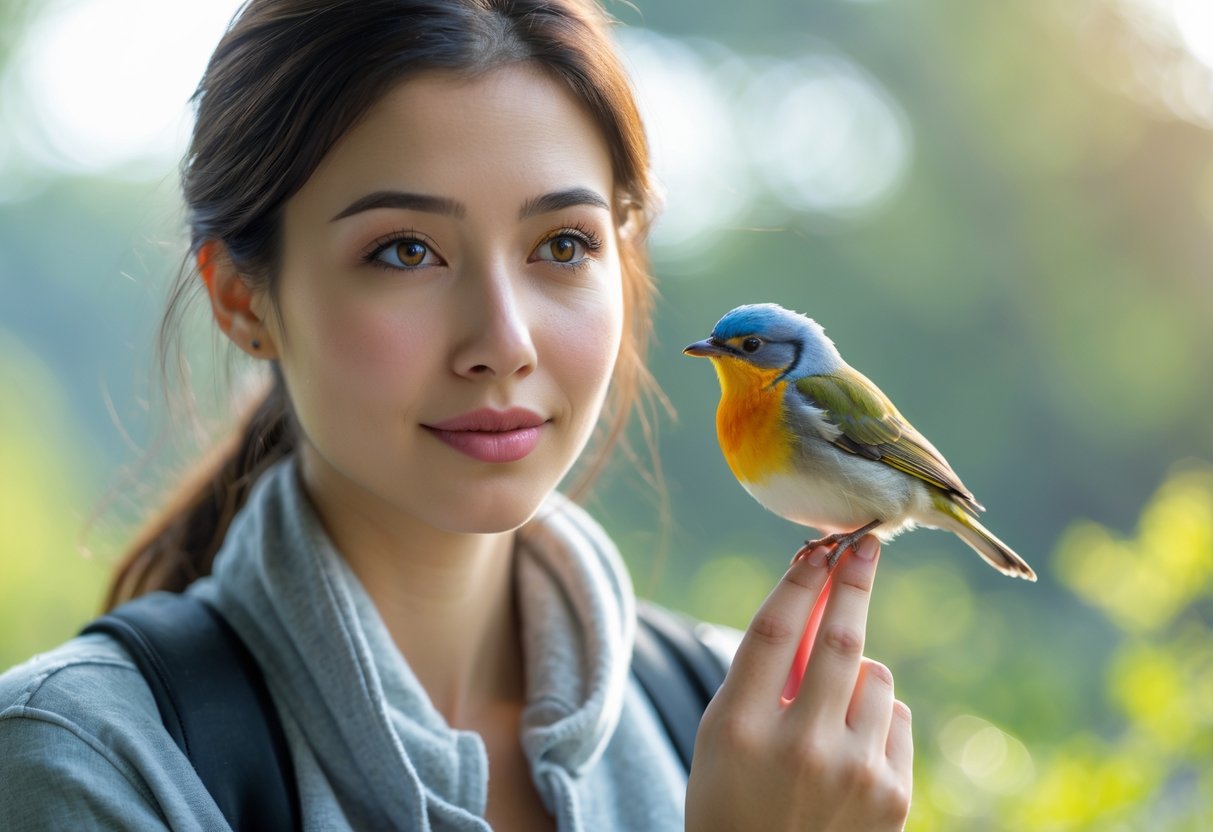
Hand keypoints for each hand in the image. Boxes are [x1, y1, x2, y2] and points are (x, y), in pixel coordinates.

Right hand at [686, 537, 912, 831]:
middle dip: (854, 583)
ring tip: (827, 714)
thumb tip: (812, 601)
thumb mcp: (721, 735)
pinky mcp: (892, 795)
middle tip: (866, 545)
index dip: (798, 582)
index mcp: (741, 729)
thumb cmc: (733, 796)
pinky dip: (875, 714)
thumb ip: (760, 674)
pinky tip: (848, 749)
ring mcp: (852, 774)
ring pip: (875, 675)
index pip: (774, 631)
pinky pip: (895, 715)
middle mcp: (799, 748)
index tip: (817, 549)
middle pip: (837, 640)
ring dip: (856, 672)